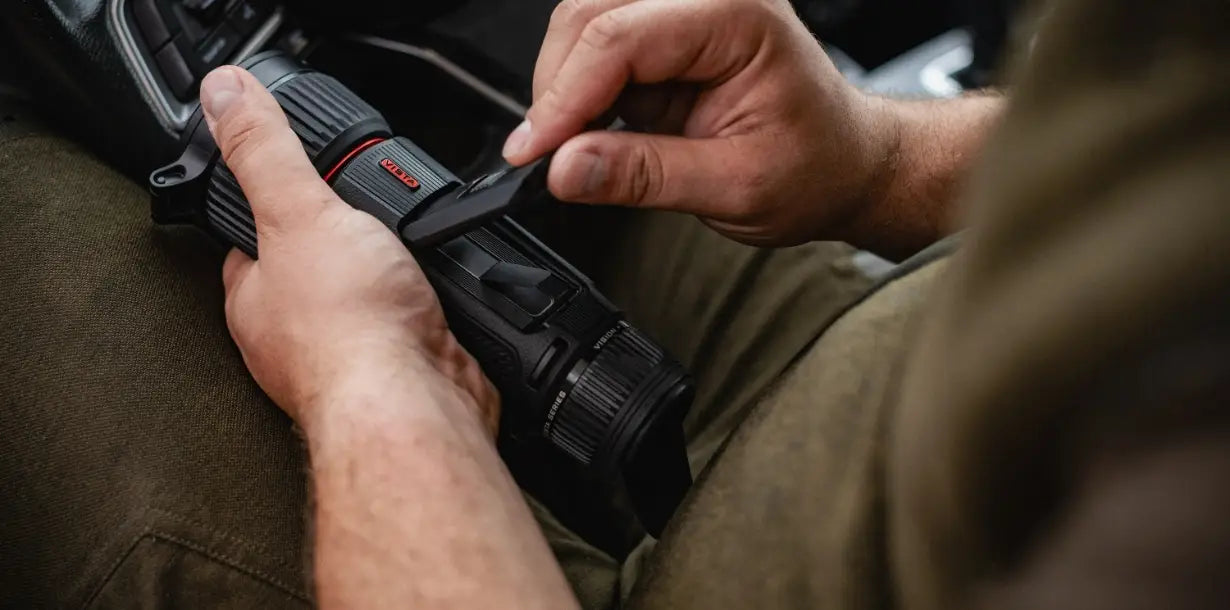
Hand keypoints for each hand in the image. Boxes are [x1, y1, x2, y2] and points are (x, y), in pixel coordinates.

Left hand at [199, 66, 497, 434]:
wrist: (414, 400)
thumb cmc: (347, 327)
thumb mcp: (299, 211)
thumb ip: (265, 151)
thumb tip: (223, 95)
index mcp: (255, 298)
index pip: (247, 243)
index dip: (268, 208)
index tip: (289, 184)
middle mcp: (295, 335)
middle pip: (311, 271)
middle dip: (340, 244)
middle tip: (367, 213)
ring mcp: (351, 357)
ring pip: (363, 302)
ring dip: (387, 277)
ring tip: (406, 251)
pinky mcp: (402, 371)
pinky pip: (408, 328)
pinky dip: (423, 309)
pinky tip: (436, 297)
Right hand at [504, 0, 897, 246]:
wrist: (846, 165)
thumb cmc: (816, 168)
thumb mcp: (734, 188)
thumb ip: (645, 176)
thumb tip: (566, 168)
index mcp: (737, 18)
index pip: (620, 37)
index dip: (564, 97)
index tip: (533, 152)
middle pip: (589, 15)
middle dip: (556, 88)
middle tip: (543, 157)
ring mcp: (686, 12)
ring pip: (584, 25)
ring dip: (564, 87)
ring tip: (570, 147)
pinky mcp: (668, 35)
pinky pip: (599, 46)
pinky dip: (580, 89)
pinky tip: (589, 130)